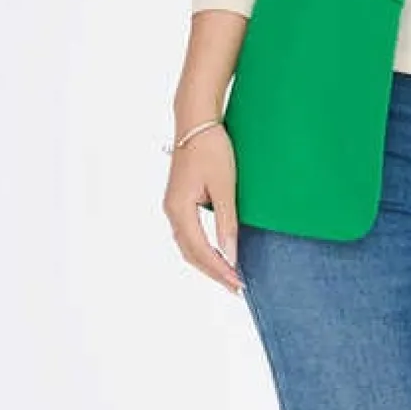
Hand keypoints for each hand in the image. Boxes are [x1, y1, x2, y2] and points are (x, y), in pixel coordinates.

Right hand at [163, 126, 242, 293]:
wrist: (195, 122)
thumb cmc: (212, 149)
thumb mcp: (225, 186)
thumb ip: (227, 222)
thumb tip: (231, 255)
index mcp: (179, 209)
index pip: (201, 250)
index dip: (220, 269)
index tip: (239, 283)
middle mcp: (171, 211)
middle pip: (191, 253)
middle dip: (214, 272)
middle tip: (237, 287)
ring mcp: (173, 207)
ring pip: (188, 246)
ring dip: (207, 263)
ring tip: (229, 276)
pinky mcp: (178, 201)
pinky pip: (188, 235)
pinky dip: (202, 249)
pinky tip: (218, 254)